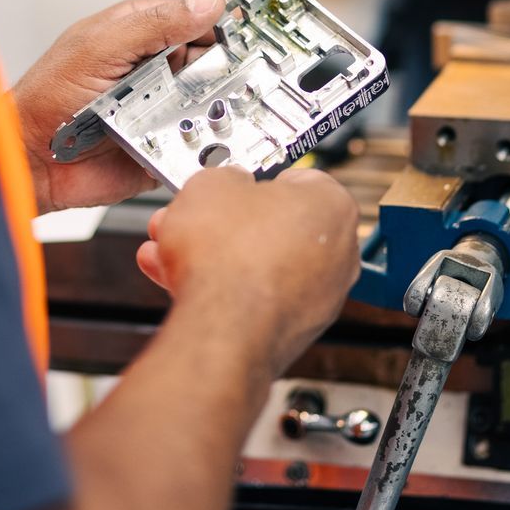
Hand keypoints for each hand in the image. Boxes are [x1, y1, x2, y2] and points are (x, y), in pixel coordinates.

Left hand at [14, 0, 225, 213]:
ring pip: (208, 105)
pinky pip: (195, 143)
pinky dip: (202, 144)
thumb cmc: (48, 97)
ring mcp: (159, 108)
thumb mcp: (101, 46)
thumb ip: (155, 23)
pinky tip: (200, 141)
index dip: (221, 26)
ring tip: (203, 113)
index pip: (194, 21)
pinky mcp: (163, 146)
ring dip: (212, 109)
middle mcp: (153, 70)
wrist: (30, 161)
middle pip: (209, 64)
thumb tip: (206, 3)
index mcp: (139, 34)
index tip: (248, 33)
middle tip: (232, 78)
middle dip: (223, 72)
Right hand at [137, 167, 359, 376]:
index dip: (252, 180)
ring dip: (215, 256)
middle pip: (272, 227)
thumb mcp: (212, 183)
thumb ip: (226, 178)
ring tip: (172, 250)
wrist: (220, 331)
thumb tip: (226, 186)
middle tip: (194, 218)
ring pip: (258, 265)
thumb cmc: (229, 256)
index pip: (295, 180)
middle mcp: (337, 254)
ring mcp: (319, 298)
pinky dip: (223, 290)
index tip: (229, 185)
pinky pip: (254, 299)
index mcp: (332, 205)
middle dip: (225, 223)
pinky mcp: (293, 330)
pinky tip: (179, 281)